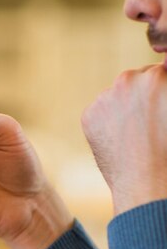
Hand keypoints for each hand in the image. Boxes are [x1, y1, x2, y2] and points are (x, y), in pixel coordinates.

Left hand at [82, 64, 166, 214]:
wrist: (147, 181)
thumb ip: (166, 89)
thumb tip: (164, 67)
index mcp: (156, 76)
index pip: (160, 71)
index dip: (163, 90)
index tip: (161, 106)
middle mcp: (127, 80)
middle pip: (137, 80)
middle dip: (143, 94)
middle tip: (151, 121)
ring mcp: (104, 97)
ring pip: (116, 96)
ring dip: (124, 106)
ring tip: (136, 133)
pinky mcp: (89, 115)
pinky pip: (99, 112)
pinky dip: (107, 122)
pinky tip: (121, 140)